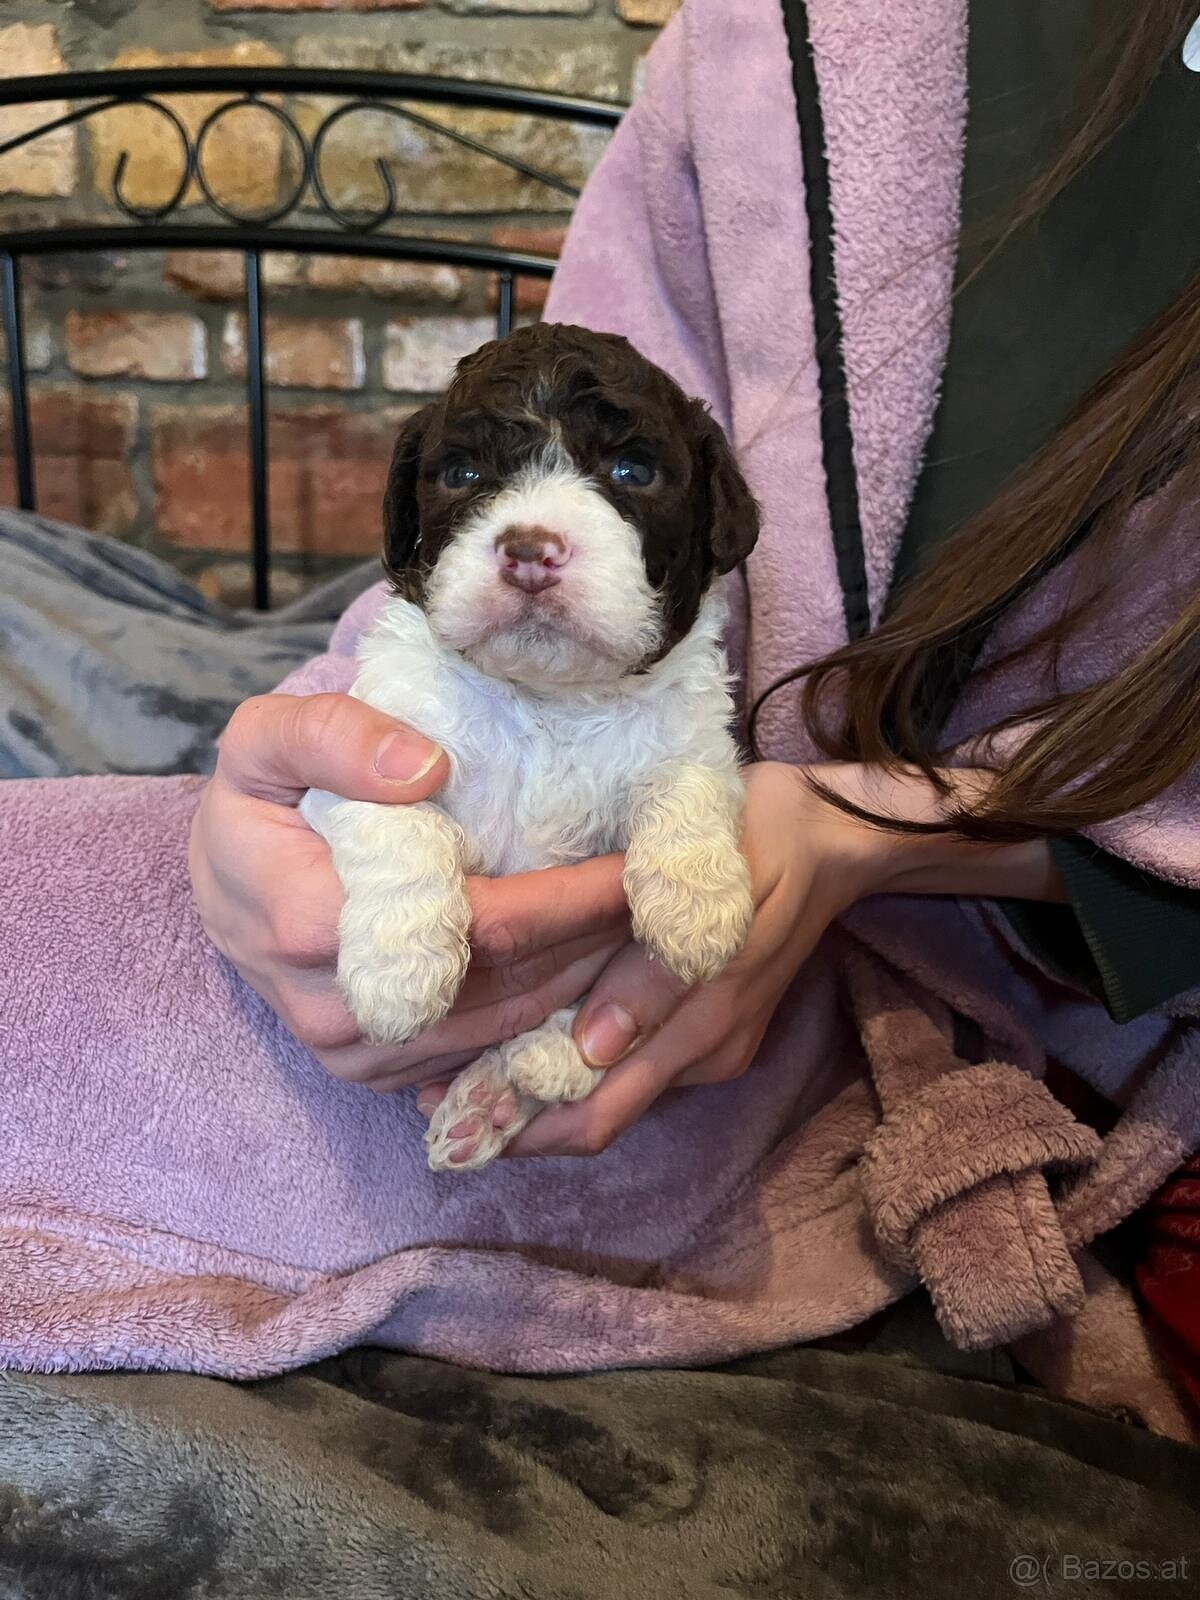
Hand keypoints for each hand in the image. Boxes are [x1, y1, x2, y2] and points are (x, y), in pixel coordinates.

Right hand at [189, 692, 628, 1089]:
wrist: (220, 885)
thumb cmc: (254, 802)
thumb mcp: (264, 739)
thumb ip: (334, 734)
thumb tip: (424, 767)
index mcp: (316, 927)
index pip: (481, 924)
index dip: (570, 899)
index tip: (637, 860)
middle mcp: (342, 1012)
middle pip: (507, 985)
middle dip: (597, 941)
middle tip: (667, 895)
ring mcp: (360, 1057)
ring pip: (507, 1030)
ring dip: (587, 983)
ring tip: (647, 928)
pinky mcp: (379, 1076)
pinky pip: (486, 1057)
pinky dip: (551, 1017)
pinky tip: (597, 972)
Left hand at [418, 761, 1063, 1156]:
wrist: (839, 834)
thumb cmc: (759, 837)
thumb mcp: (707, 885)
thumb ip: (655, 972)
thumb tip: (592, 1049)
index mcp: (702, 1026)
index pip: (595, 1111)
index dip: (517, 1123)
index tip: (439, 1109)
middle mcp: (705, 1054)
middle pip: (596, 1116)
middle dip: (515, 1119)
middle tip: (430, 1101)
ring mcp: (716, 1045)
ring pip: (616, 1092)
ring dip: (544, 1091)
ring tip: (462, 1068)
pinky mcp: (722, 1027)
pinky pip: (642, 1064)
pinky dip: (582, 1062)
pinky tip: (534, 1033)